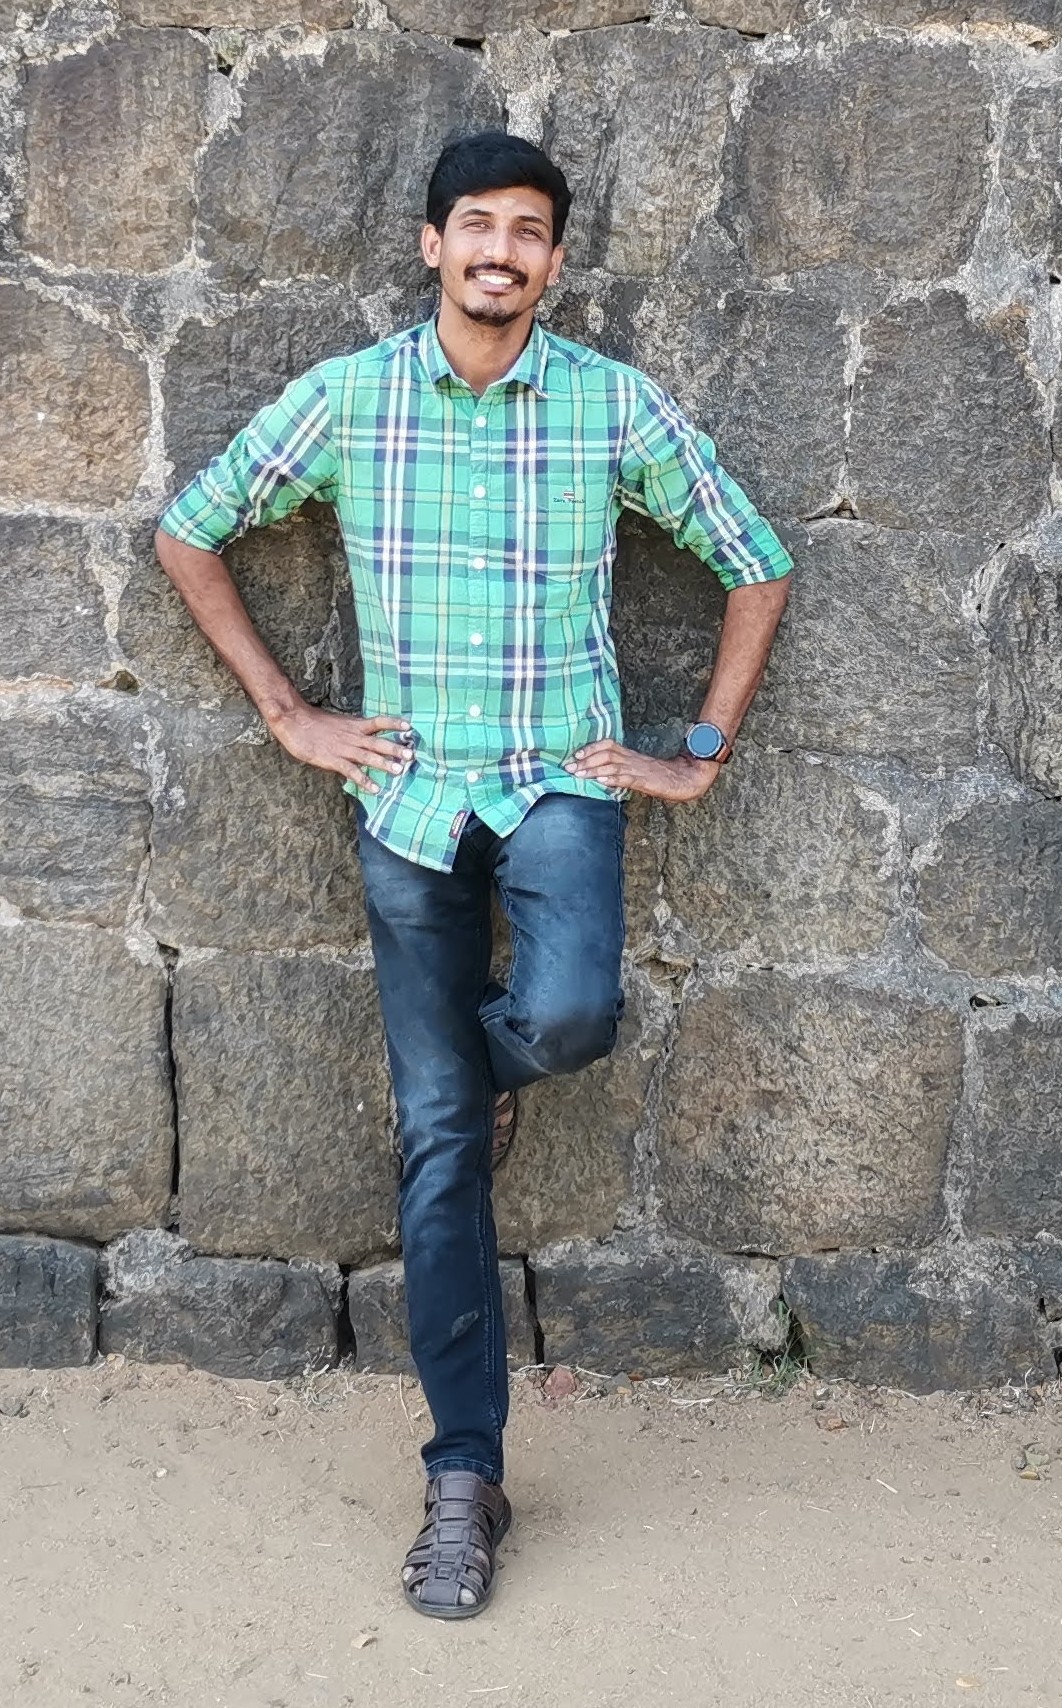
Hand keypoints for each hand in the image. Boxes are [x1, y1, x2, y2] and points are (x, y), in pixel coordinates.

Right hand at [268, 701, 412, 793]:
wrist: (294, 721)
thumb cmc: (312, 722)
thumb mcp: (336, 723)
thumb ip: (350, 729)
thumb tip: (362, 734)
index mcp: (354, 725)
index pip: (378, 722)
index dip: (394, 724)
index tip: (409, 727)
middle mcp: (353, 736)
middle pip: (378, 742)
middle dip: (395, 748)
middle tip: (411, 755)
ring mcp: (344, 749)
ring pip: (368, 756)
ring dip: (384, 764)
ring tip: (399, 770)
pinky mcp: (333, 760)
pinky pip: (352, 771)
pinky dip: (364, 780)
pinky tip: (374, 788)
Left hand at [565, 740, 719, 802]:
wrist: (689, 778)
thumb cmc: (665, 777)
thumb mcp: (640, 772)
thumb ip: (624, 772)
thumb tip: (604, 776)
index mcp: (631, 756)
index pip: (608, 746)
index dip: (591, 748)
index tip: (574, 756)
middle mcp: (633, 759)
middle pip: (605, 754)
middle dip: (585, 760)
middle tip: (568, 767)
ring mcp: (639, 769)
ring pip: (613, 765)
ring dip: (593, 769)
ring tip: (578, 774)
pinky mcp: (646, 780)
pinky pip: (627, 778)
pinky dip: (613, 779)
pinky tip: (601, 781)